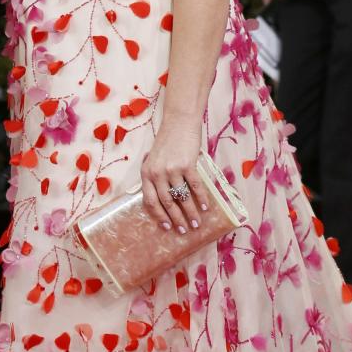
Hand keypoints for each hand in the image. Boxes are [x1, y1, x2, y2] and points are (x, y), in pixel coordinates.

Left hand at [141, 118, 208, 232]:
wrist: (179, 121)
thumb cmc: (168, 141)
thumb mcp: (154, 159)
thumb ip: (156, 176)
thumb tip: (165, 199)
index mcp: (146, 173)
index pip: (150, 201)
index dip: (159, 215)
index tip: (167, 226)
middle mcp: (157, 173)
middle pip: (167, 202)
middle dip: (176, 219)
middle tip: (183, 230)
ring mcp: (172, 169)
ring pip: (182, 197)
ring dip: (190, 212)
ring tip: (196, 223)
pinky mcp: (187, 164)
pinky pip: (195, 186)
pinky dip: (201, 198)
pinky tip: (205, 207)